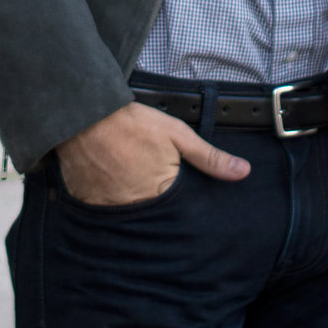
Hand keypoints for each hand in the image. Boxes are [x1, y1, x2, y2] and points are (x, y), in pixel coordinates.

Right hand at [56, 100, 251, 205]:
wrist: (84, 113)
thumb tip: (243, 172)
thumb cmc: (133, 123)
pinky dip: (106, 200)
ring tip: (125, 179)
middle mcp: (134, 207)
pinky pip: (102, 210)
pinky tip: (107, 182)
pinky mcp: (87, 202)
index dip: (175, 198)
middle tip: (142, 178)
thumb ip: (210, 157)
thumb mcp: (177, 135)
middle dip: (152, 202)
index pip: (178, 212)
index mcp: (161, 194)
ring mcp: (108, 208)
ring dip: (129, 202)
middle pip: (151, 214)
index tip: (168, 185)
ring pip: (126, 214)